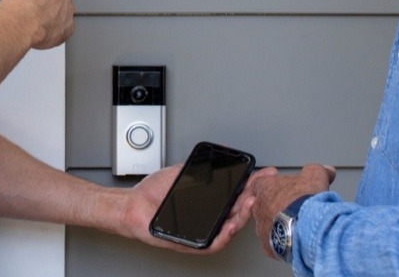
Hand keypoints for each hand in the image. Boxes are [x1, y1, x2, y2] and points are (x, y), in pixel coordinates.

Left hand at [119, 164, 276, 254]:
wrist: (134, 205)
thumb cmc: (155, 193)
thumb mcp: (182, 173)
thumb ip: (200, 166)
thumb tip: (218, 155)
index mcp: (210, 200)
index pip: (236, 193)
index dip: (252, 184)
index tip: (265, 173)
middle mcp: (210, 216)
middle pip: (237, 211)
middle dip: (252, 199)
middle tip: (258, 189)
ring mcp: (203, 230)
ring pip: (229, 228)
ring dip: (241, 217)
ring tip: (248, 204)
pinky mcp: (193, 243)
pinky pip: (213, 243)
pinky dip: (224, 235)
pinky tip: (230, 225)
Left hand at [250, 164, 335, 257]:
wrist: (307, 228)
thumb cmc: (306, 201)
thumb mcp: (315, 176)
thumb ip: (318, 170)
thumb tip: (327, 170)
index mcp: (265, 188)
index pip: (262, 183)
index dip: (276, 185)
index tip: (288, 189)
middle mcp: (259, 207)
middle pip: (264, 205)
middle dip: (278, 206)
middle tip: (295, 208)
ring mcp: (262, 228)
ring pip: (268, 225)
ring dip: (280, 225)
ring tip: (297, 226)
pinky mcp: (268, 247)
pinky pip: (273, 244)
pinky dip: (283, 242)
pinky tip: (295, 240)